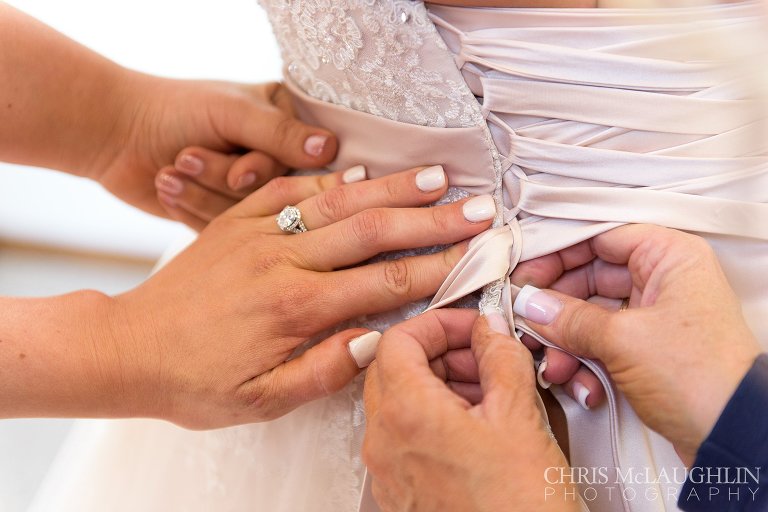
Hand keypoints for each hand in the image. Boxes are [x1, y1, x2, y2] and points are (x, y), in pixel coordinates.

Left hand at [97, 75, 336, 227]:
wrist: (115, 132)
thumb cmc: (175, 109)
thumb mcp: (231, 112)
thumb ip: (279, 133)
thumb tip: (328, 148)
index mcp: (286, 123)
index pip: (305, 163)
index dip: (270, 172)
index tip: (239, 174)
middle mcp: (275, 157)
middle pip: (275, 194)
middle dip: (224, 179)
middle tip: (186, 156)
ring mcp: (249, 190)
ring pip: (248, 215)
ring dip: (203, 192)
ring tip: (171, 170)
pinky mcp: (224, 215)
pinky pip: (224, 229)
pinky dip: (193, 209)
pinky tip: (169, 186)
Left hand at [107, 166, 495, 427]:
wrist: (126, 348)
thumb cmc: (194, 381)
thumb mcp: (261, 400)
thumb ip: (325, 370)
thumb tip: (378, 342)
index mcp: (295, 309)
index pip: (385, 281)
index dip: (439, 267)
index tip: (478, 254)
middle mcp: (282, 262)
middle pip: (372, 231)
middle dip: (433, 220)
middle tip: (479, 208)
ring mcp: (258, 235)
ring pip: (338, 202)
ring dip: (391, 188)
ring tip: (437, 177)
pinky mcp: (235, 222)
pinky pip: (287, 189)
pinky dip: (326, 177)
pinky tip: (359, 171)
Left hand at [363, 310, 576, 511]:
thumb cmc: (518, 511)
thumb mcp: (519, 417)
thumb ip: (500, 358)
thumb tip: (489, 331)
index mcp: (407, 414)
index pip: (399, 339)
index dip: (438, 323)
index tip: (470, 326)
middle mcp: (385, 442)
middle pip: (394, 368)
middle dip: (440, 352)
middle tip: (483, 356)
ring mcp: (389, 471)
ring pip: (400, 402)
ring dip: (439, 384)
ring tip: (490, 394)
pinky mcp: (402, 492)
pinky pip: (405, 437)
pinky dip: (435, 417)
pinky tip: (478, 428)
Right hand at [510, 224, 761, 464]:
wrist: (732, 438)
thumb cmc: (698, 376)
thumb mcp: (623, 340)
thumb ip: (568, 318)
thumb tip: (528, 304)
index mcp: (669, 257)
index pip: (601, 237)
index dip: (558, 253)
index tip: (523, 273)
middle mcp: (662, 281)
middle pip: (590, 277)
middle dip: (555, 306)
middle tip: (523, 319)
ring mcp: (654, 317)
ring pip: (591, 315)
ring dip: (565, 342)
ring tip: (552, 366)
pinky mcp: (646, 350)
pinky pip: (602, 344)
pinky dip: (584, 363)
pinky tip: (580, 385)